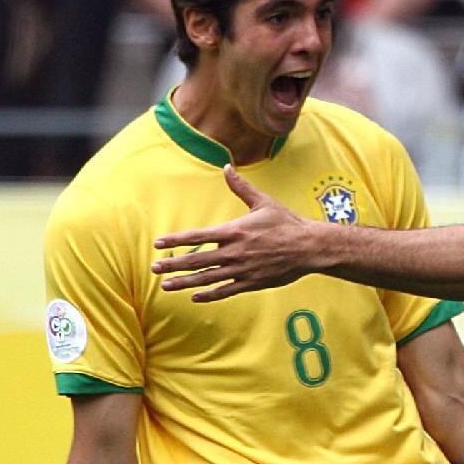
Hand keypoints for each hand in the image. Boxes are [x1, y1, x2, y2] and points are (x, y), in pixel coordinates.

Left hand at [153, 166, 322, 300]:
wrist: (309, 247)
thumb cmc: (287, 223)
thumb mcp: (263, 202)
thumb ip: (240, 187)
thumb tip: (227, 166)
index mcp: (234, 231)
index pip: (197, 236)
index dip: (176, 240)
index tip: (159, 243)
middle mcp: (234, 252)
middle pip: (197, 260)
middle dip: (173, 265)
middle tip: (154, 268)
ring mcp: (242, 269)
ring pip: (207, 278)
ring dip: (185, 282)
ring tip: (166, 286)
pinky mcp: (252, 283)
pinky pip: (226, 291)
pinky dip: (209, 294)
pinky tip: (195, 296)